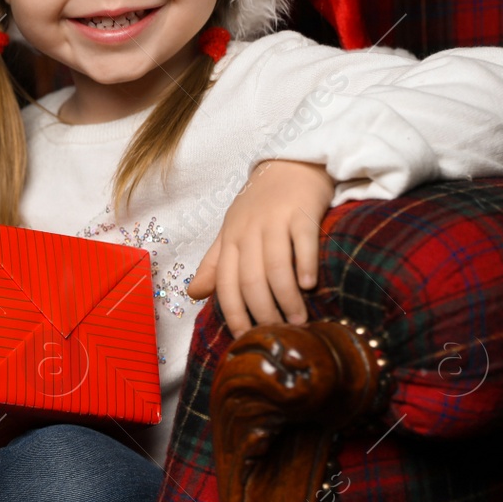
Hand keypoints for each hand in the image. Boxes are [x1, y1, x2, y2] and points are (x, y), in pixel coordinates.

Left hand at [184, 158, 333, 337]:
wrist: (290, 164)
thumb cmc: (260, 205)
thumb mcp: (232, 231)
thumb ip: (215, 264)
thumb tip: (192, 294)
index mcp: (229, 239)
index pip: (225, 283)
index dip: (233, 313)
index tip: (245, 337)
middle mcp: (248, 231)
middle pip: (249, 279)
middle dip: (262, 311)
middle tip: (279, 333)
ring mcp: (274, 220)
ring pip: (274, 265)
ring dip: (286, 297)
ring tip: (298, 319)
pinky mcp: (302, 212)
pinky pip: (302, 241)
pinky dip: (304, 265)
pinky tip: (309, 285)